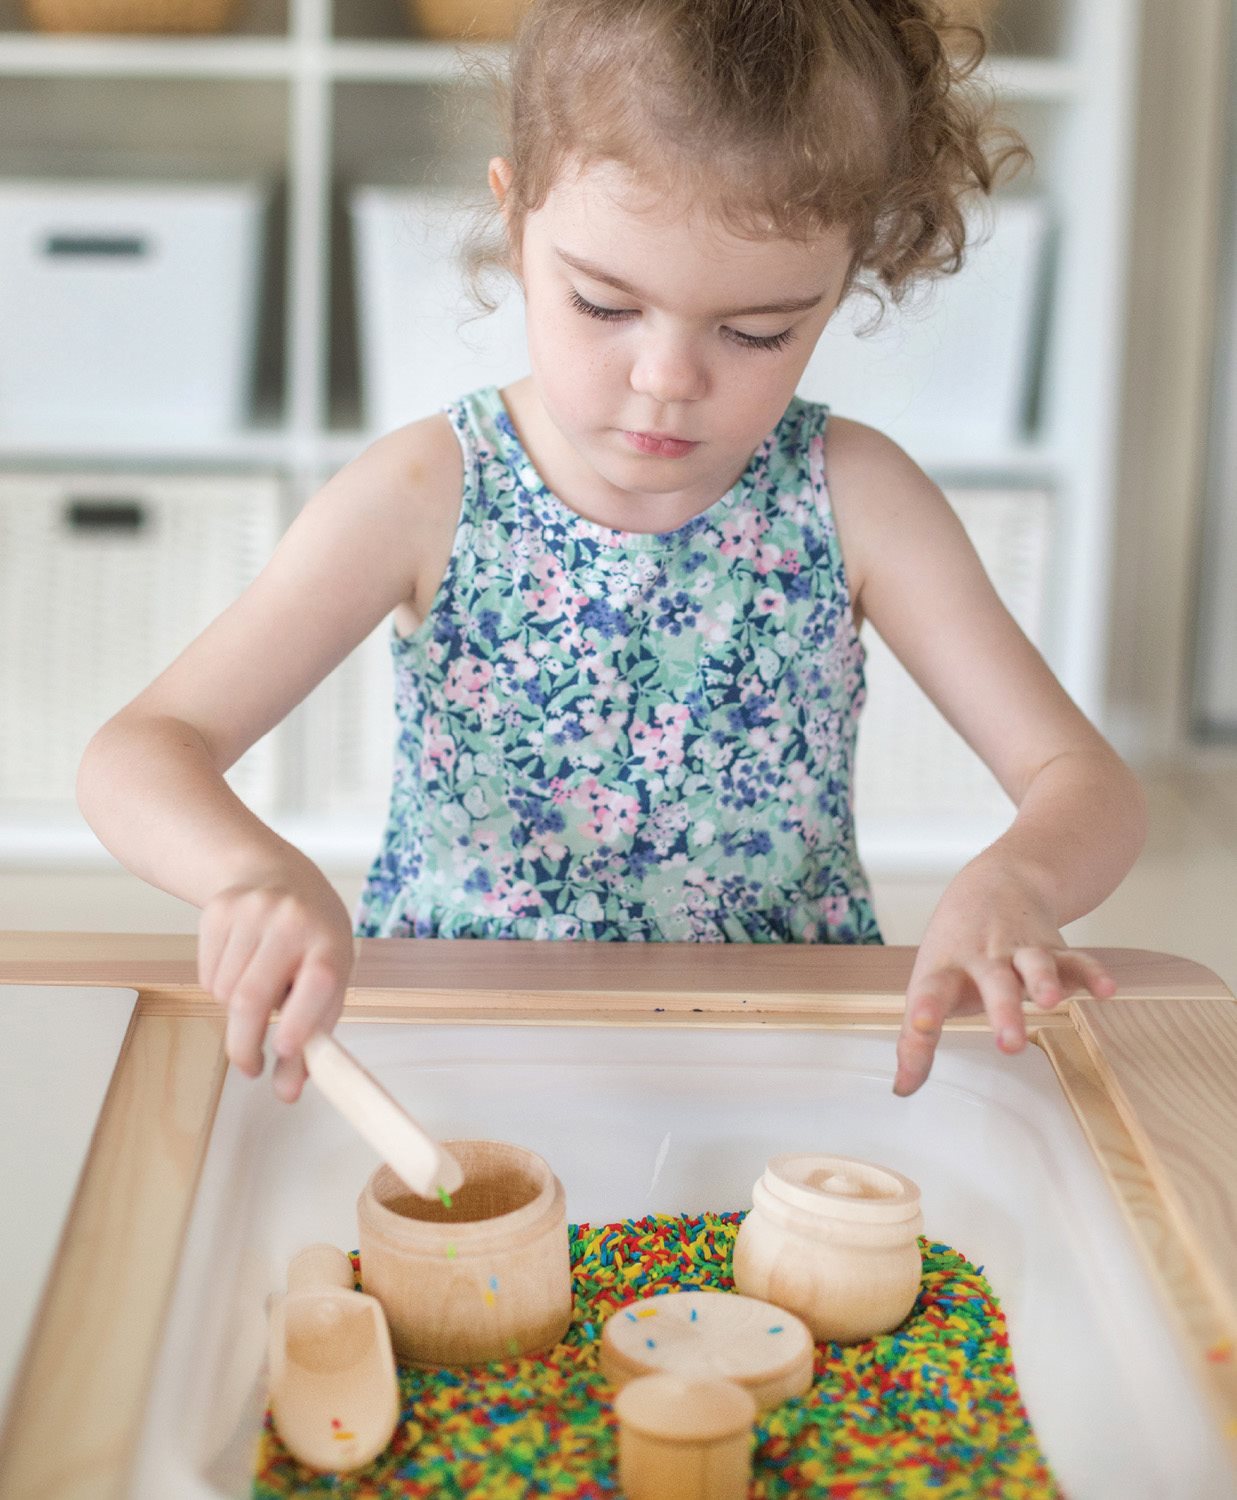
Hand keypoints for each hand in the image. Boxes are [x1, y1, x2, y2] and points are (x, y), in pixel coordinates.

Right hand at [198, 870, 355, 1102]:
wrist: (277, 875)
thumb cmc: (312, 940)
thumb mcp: (329, 980)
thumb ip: (312, 1038)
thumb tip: (288, 1092)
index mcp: (329, 941)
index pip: (317, 983)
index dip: (299, 1022)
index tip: (281, 1053)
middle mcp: (291, 920)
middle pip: (251, 998)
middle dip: (244, 1044)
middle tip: (250, 1066)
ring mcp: (251, 911)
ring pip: (224, 992)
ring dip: (235, 1010)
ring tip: (259, 989)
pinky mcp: (218, 911)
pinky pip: (205, 976)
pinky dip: (218, 987)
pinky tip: (240, 966)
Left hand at [893, 853, 1116, 1095]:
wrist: (995, 884)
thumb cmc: (957, 949)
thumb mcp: (930, 984)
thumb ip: (917, 1041)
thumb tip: (902, 1090)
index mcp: (946, 971)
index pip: (930, 993)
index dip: (925, 1013)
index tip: (921, 1025)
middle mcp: (983, 958)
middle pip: (993, 984)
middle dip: (1003, 1012)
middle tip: (1009, 1044)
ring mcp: (1020, 950)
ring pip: (1034, 965)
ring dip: (1043, 981)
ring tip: (1050, 1001)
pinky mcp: (1055, 948)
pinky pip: (1076, 960)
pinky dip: (1091, 973)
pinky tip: (1106, 989)